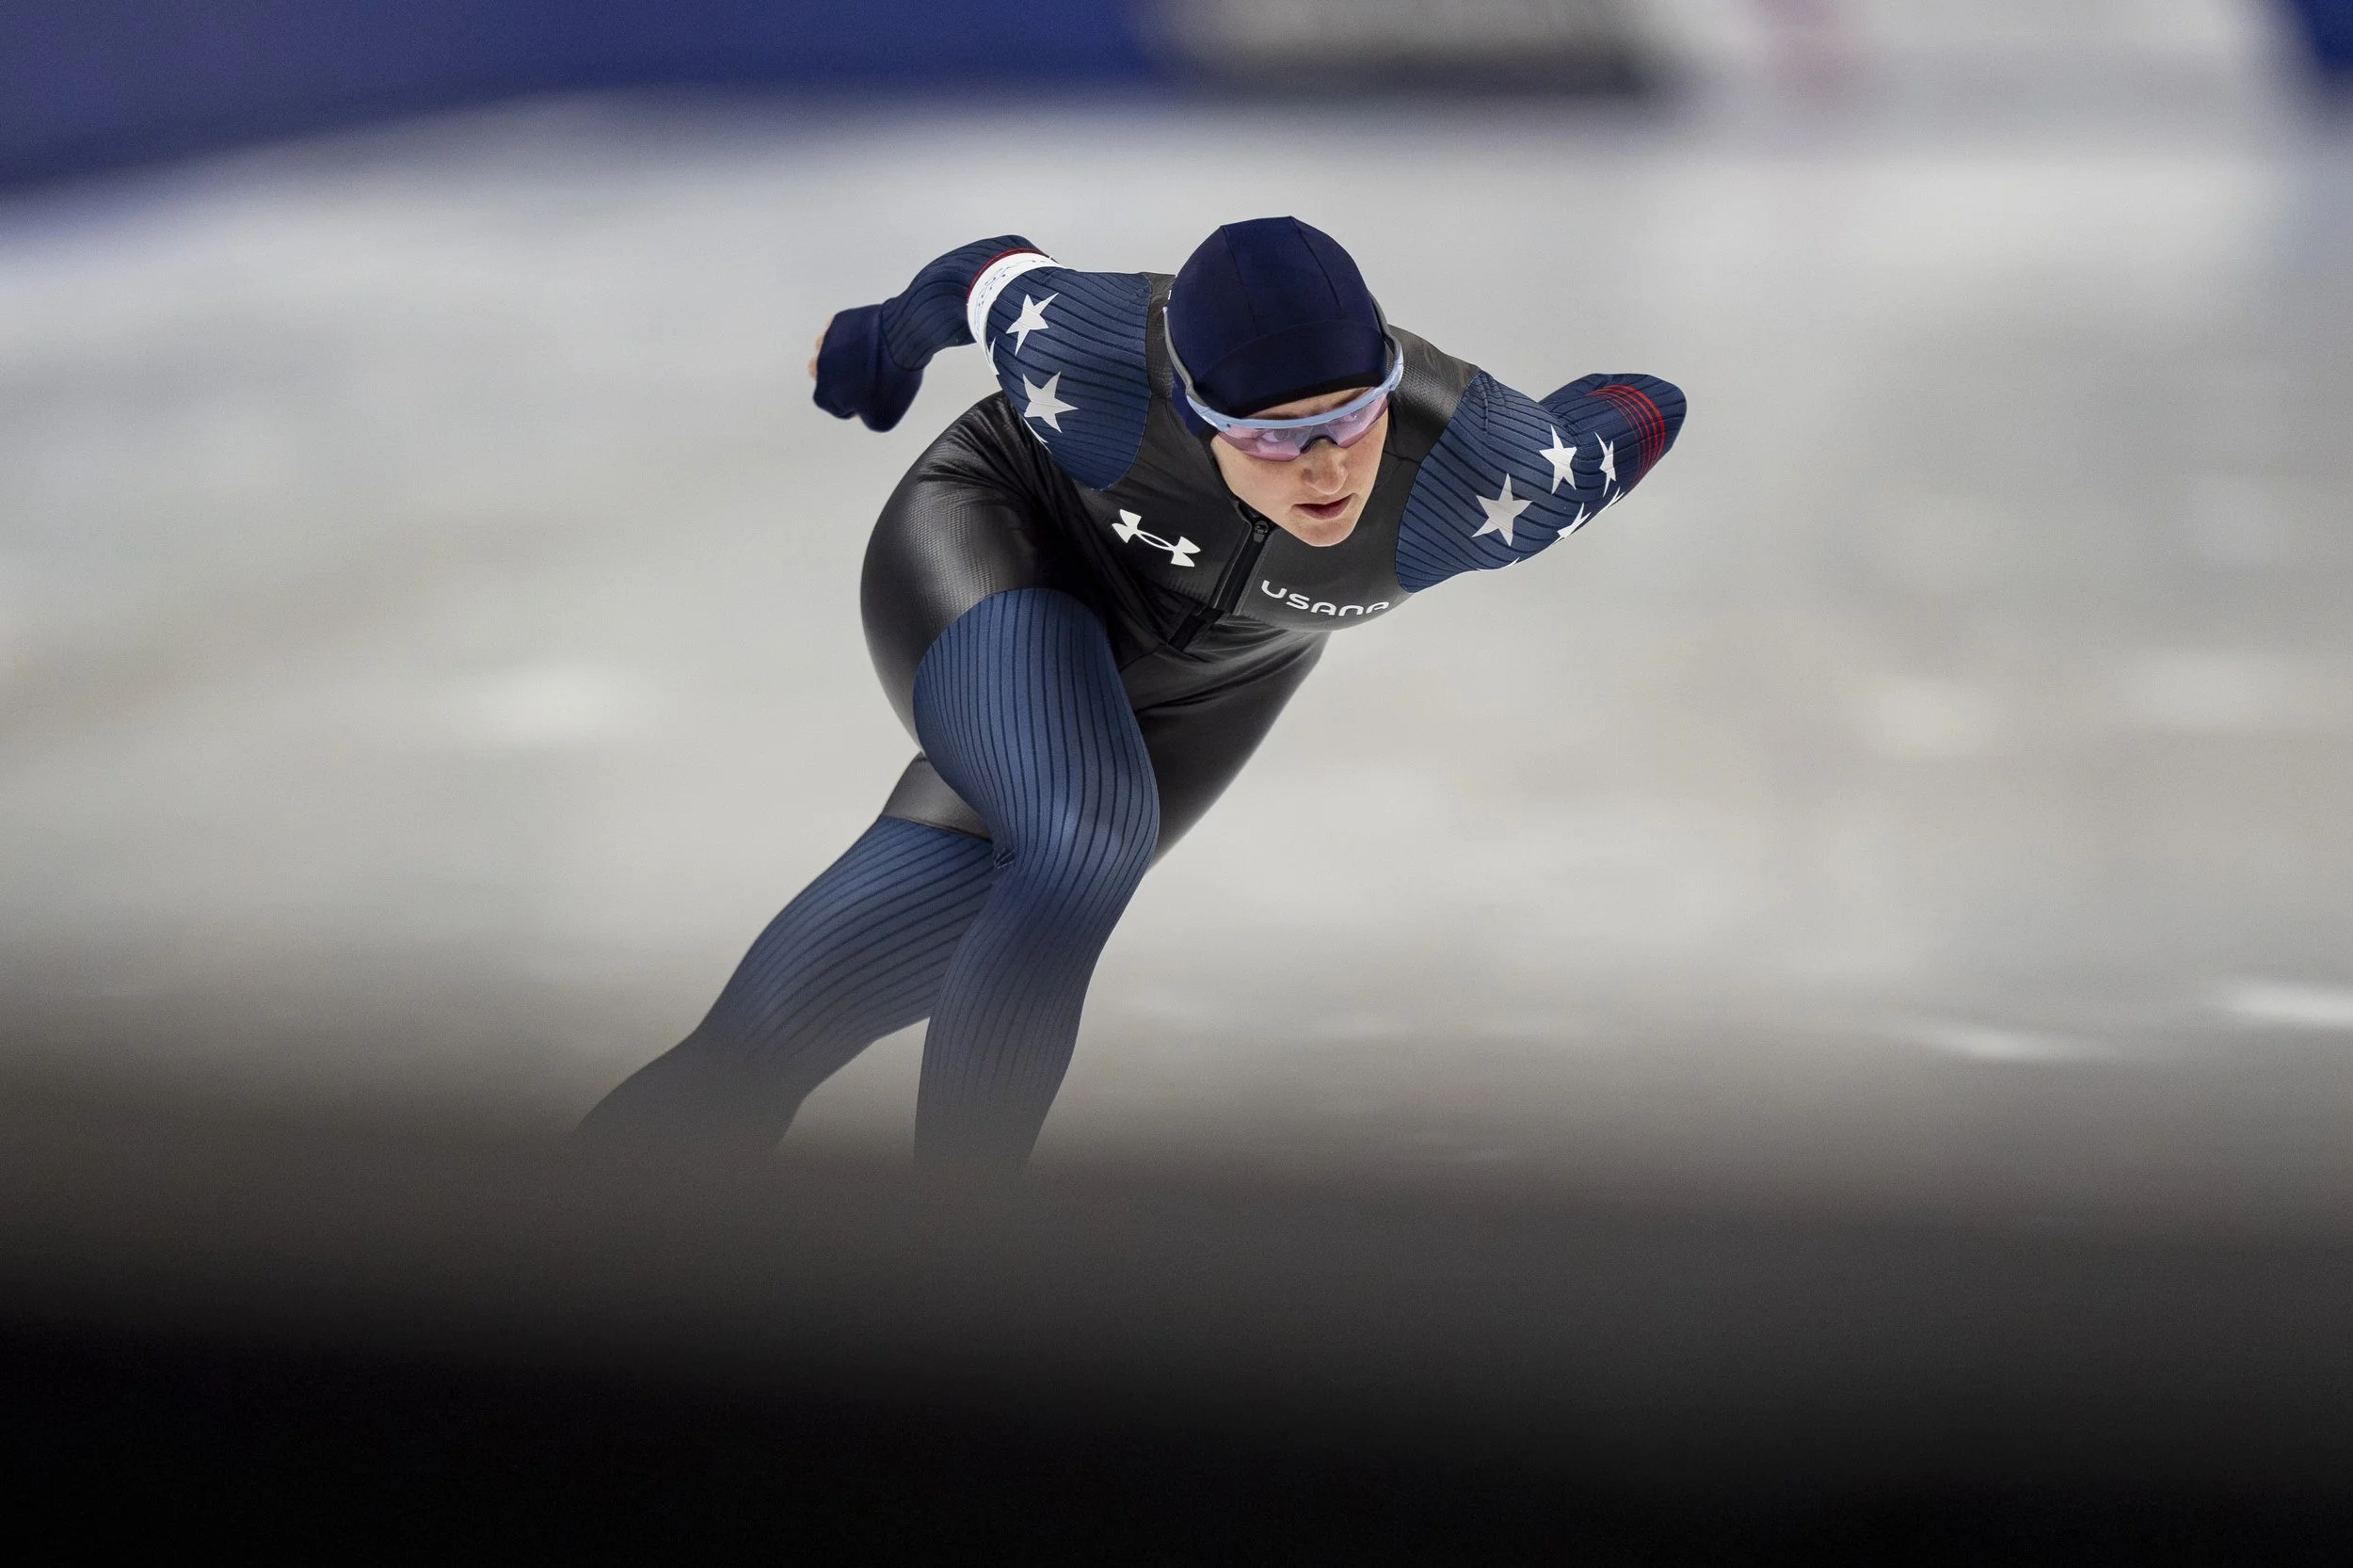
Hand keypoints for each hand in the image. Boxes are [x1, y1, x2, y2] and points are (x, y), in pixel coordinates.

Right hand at [809, 303, 922, 431]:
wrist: (901, 339)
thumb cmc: (890, 380)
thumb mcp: (883, 418)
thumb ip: (866, 420)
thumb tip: (861, 409)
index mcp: (824, 393)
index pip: (837, 407)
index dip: (857, 406)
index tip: (874, 399)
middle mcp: (818, 366)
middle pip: (826, 378)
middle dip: (846, 381)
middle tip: (870, 379)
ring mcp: (827, 341)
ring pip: (829, 352)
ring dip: (845, 357)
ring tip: (869, 358)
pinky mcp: (839, 321)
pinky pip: (840, 330)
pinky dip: (851, 336)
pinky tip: (868, 340)